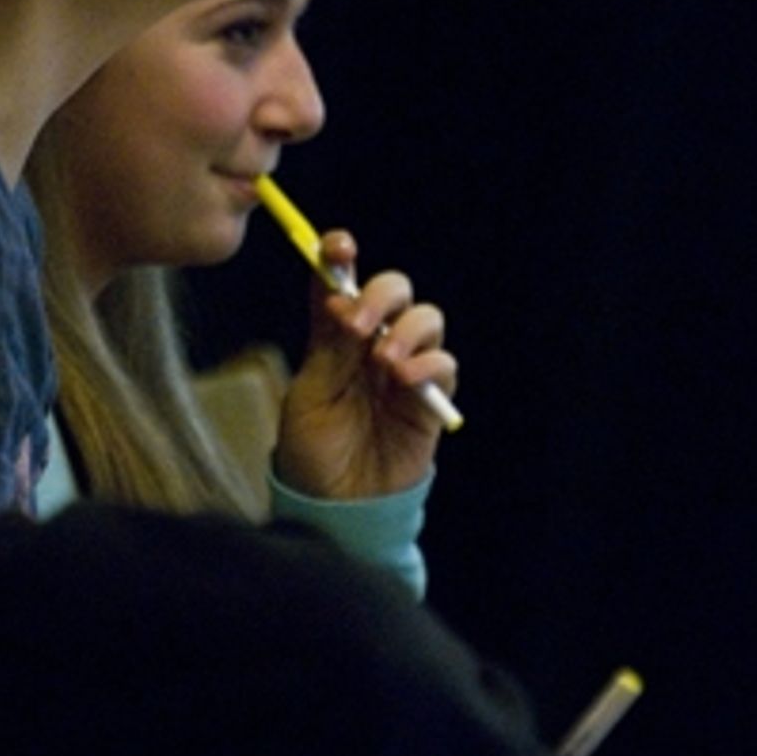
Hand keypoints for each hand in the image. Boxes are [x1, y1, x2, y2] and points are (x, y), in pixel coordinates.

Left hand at [273, 231, 457, 499]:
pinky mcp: (430, 400)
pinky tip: (404, 379)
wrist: (336, 508)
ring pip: (427, 320)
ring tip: (383, 361)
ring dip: (408, 330)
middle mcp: (373, 344)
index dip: (342, 256)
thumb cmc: (314, 451)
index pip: (343, 282)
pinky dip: (429, 364)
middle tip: (355, 323)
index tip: (340, 247)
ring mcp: (404, 369)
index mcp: (336, 336)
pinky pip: (445, 366)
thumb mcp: (311, 393)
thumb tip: (340, 294)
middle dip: (379, 295)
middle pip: (395, 291)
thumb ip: (329, 346)